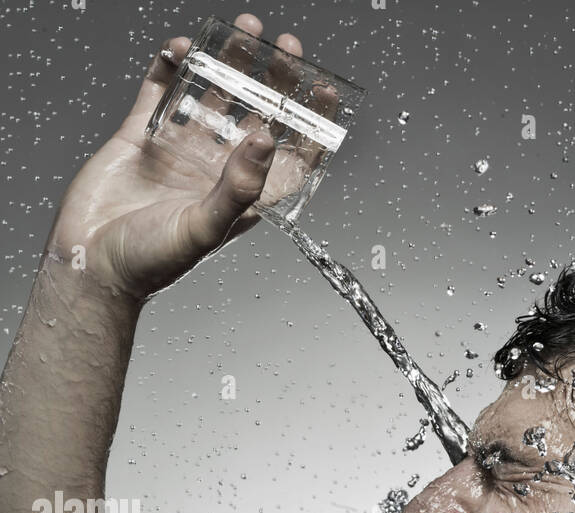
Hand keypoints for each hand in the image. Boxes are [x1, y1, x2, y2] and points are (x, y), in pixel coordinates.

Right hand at [47, 13, 313, 300]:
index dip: (310, 125)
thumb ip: (240, 186)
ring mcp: (181, 149)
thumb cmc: (151, 262)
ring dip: (229, 63)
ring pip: (213, 95)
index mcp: (241, 197)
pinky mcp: (143, 134)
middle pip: (256, 115)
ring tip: (244, 30)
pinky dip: (172, 66)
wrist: (92, 262)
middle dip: (274, 80)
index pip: (288, 156)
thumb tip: (269, 138)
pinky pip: (162, 90)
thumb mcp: (205, 227)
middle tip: (286, 46)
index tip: (324, 90)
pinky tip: (184, 47)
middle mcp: (216, 170)